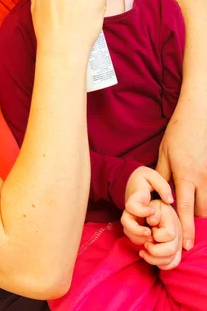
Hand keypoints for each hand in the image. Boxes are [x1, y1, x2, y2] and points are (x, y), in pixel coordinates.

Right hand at [121, 168, 181, 269]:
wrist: (132, 180)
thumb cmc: (144, 178)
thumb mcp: (153, 176)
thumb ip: (162, 187)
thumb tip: (169, 200)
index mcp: (135, 197)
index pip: (132, 206)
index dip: (141, 211)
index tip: (153, 210)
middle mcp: (130, 209)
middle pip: (125, 222)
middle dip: (136, 230)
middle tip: (150, 233)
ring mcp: (131, 216)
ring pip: (128, 230)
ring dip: (138, 237)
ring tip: (152, 238)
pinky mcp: (134, 221)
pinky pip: (132, 234)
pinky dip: (139, 239)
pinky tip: (151, 239)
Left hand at [140, 200, 181, 269]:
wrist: (159, 212)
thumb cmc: (153, 209)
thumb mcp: (153, 206)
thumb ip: (152, 212)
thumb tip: (151, 221)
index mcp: (173, 223)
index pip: (169, 234)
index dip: (157, 234)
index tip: (150, 230)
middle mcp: (178, 236)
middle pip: (171, 250)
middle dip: (154, 250)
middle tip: (145, 244)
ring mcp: (178, 245)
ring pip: (169, 261)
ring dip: (153, 259)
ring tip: (142, 252)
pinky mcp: (175, 253)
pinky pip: (171, 264)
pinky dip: (160, 264)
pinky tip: (149, 257)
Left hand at [156, 107, 206, 250]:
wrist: (199, 115)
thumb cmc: (179, 133)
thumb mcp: (164, 153)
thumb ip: (162, 175)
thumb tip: (157, 195)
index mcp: (185, 175)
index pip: (186, 209)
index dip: (187, 229)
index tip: (187, 245)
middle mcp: (202, 178)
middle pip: (203, 211)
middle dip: (198, 225)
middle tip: (191, 238)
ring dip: (205, 213)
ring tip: (199, 224)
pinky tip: (203, 203)